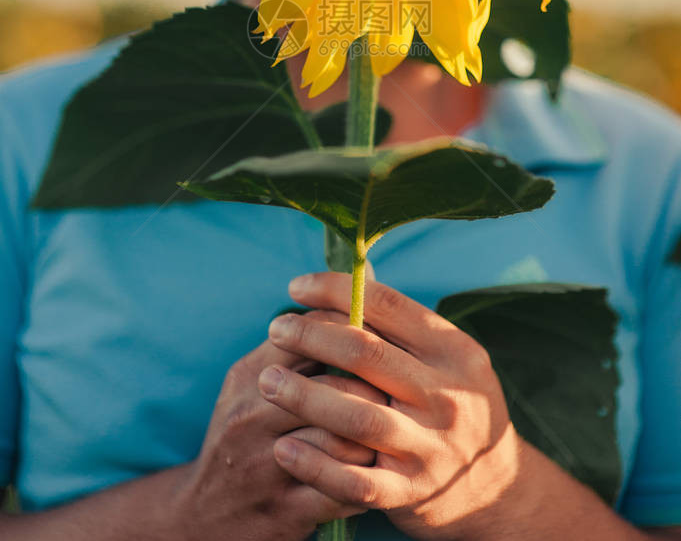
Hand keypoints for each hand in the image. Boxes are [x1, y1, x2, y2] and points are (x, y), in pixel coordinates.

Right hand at [176, 310, 383, 540]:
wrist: (202, 516)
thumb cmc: (244, 434)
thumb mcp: (255, 381)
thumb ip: (304, 339)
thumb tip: (363, 283)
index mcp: (249, 377)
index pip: (309, 336)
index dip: (354, 333)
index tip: (381, 340)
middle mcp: (252, 418)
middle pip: (333, 387)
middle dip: (375, 386)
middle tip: (398, 388)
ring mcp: (266, 468)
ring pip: (343, 440)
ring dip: (376, 435)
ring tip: (392, 429)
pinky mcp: (285, 512)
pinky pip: (343, 490)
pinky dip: (368, 479)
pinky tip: (379, 470)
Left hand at [257, 273, 522, 540]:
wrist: (494, 485)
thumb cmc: (451, 403)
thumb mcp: (445, 358)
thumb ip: (399, 328)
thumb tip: (340, 282)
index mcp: (454, 350)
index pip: (388, 306)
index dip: (335, 290)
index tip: (296, 287)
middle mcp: (447, 395)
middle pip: (366, 354)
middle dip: (311, 337)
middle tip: (275, 329)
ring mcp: (431, 447)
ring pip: (358, 416)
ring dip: (304, 396)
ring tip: (266, 381)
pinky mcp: (412, 492)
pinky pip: (355, 481)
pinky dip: (316, 465)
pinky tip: (284, 449)